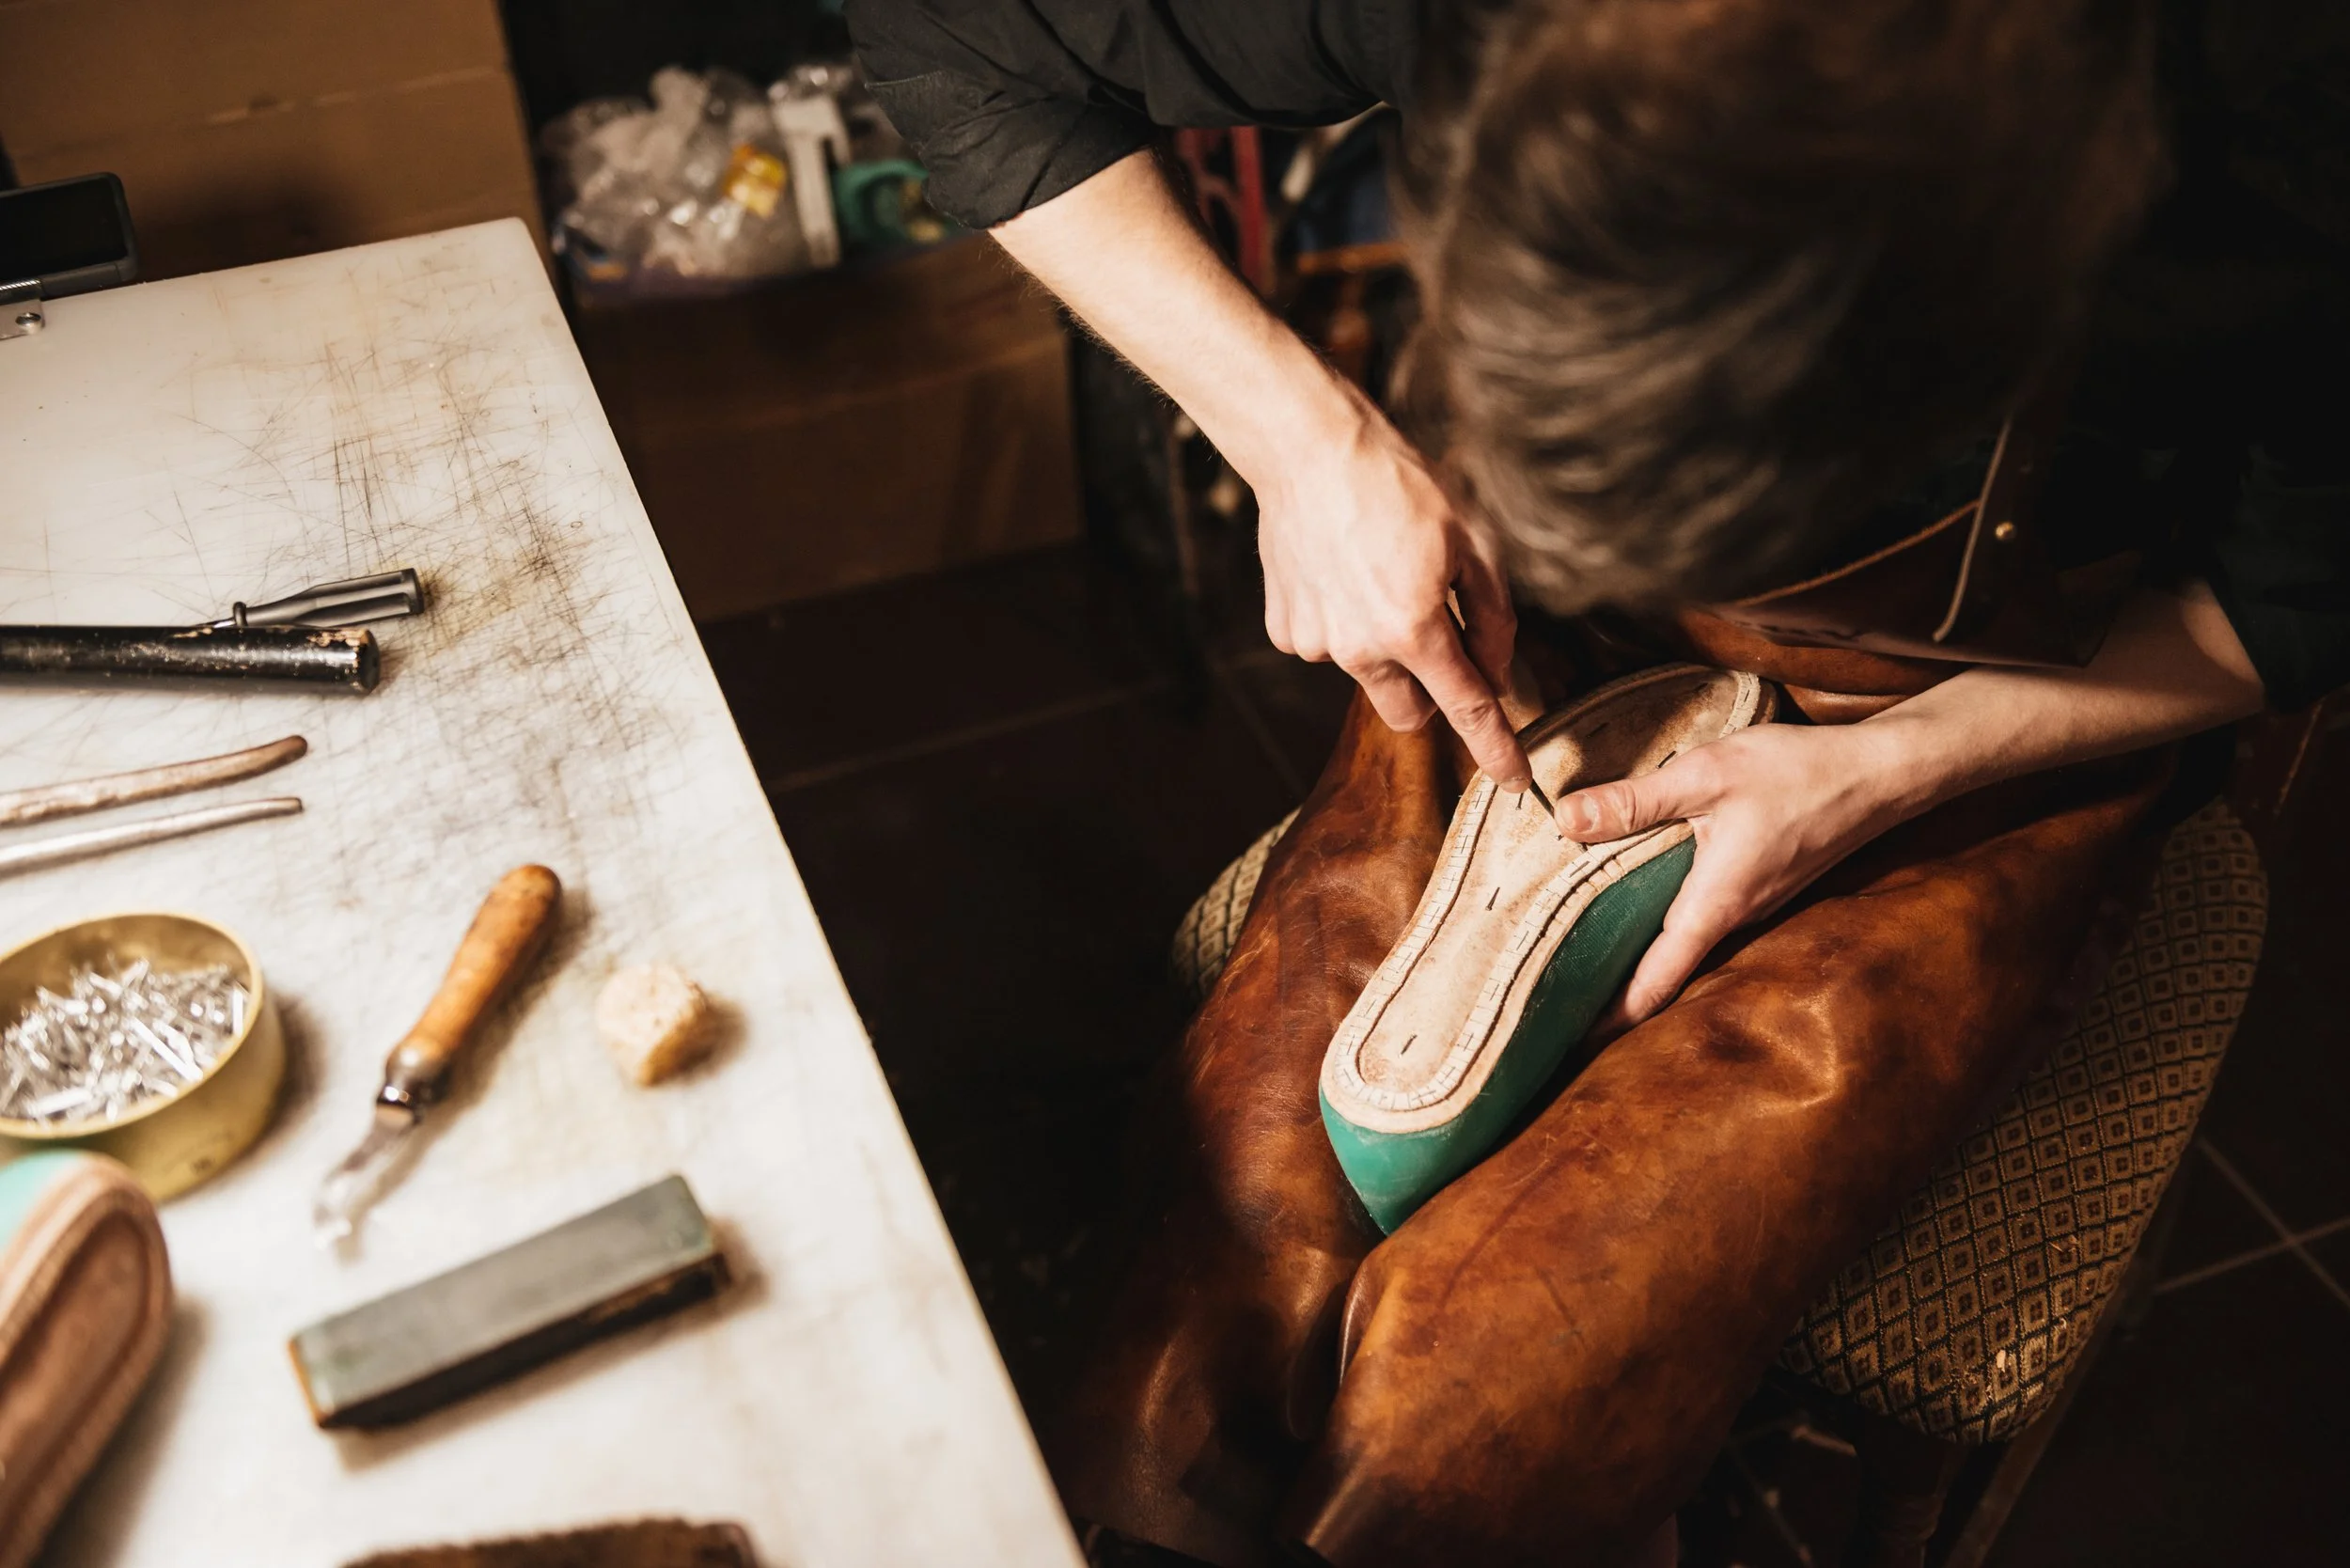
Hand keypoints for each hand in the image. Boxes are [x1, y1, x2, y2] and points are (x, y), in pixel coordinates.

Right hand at [1256, 381, 1529, 787]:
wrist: (1310, 451)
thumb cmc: (1399, 486)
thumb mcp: (1473, 542)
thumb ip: (1492, 618)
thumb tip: (1498, 672)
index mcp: (1414, 628)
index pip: (1467, 709)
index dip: (1497, 750)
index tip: (1516, 781)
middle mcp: (1361, 649)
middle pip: (1410, 713)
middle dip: (1430, 692)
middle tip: (1435, 636)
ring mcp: (1317, 645)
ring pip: (1368, 675)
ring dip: (1382, 648)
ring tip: (1376, 577)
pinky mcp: (1286, 632)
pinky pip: (1330, 649)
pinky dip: (1343, 625)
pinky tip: (1341, 574)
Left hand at [1558, 721, 1920, 1026]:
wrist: (1881, 772)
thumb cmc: (1799, 772)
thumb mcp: (1706, 774)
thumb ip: (1634, 800)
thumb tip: (1565, 820)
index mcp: (1716, 905)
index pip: (1656, 980)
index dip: (1611, 1017)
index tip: (1569, 1041)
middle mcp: (1735, 918)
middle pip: (1664, 969)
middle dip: (1613, 986)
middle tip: (1555, 996)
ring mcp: (1753, 906)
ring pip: (1685, 939)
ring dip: (1639, 949)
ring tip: (1580, 952)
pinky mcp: (1762, 886)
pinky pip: (1705, 914)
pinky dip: (1666, 917)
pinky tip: (1635, 897)